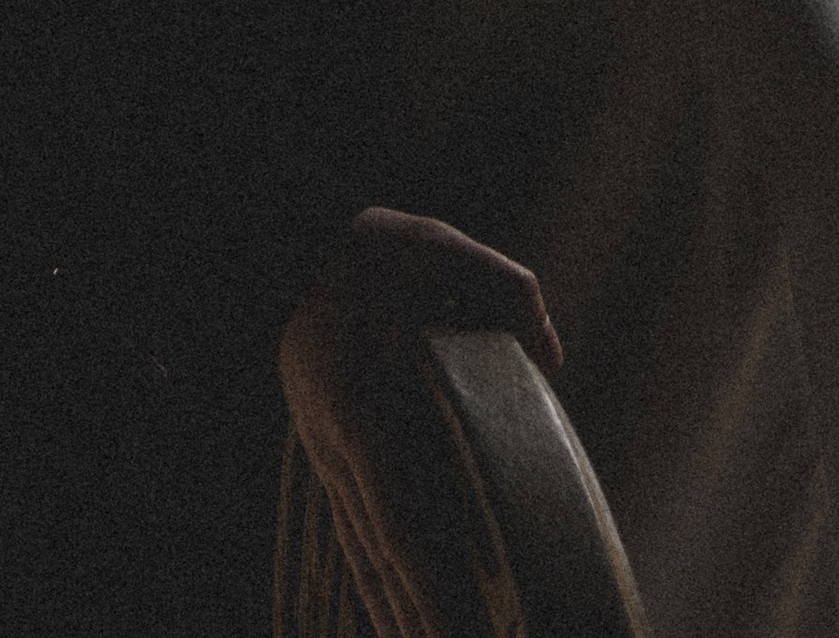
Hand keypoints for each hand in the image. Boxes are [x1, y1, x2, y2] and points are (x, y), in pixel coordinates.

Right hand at [279, 211, 560, 637]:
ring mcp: (326, 454)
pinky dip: (373, 581)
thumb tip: (553, 359)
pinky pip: (352, 530)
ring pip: (364, 554)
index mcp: (359, 410)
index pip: (399, 526)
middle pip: (383, 559)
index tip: (454, 634)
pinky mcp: (327, 451)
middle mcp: (338, 448)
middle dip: (420, 620)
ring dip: (395, 613)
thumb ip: (507, 290)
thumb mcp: (437, 244)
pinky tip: (392, 613)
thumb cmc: (365, 245)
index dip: (428, 592)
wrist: (285, 240)